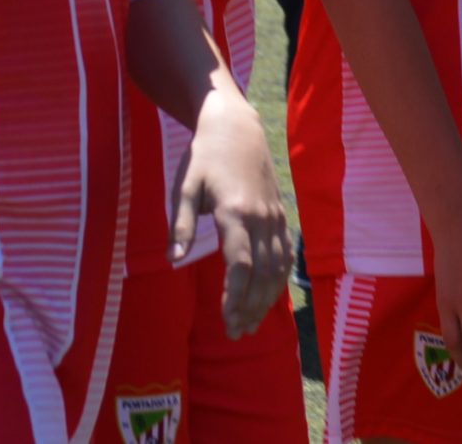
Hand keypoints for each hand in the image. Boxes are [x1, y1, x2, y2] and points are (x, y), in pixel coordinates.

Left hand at [171, 87, 290, 337]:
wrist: (237, 127)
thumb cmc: (204, 156)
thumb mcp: (185, 186)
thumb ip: (181, 224)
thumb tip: (174, 260)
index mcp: (235, 211)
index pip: (240, 265)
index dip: (235, 297)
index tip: (226, 320)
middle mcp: (261, 218)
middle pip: (262, 273)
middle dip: (250, 307)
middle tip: (236, 332)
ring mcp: (275, 217)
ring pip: (278, 268)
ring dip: (266, 299)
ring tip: (251, 324)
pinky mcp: (280, 214)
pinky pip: (286, 254)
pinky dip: (281, 279)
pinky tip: (270, 296)